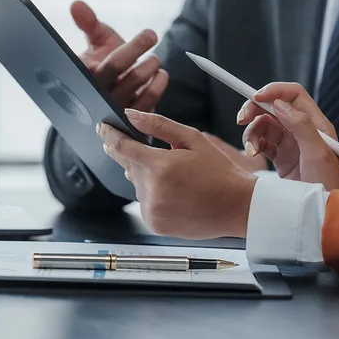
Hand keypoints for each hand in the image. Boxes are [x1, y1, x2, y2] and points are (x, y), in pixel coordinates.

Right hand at [71, 1, 168, 110]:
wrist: (105, 93)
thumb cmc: (102, 62)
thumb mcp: (96, 42)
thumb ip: (88, 23)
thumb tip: (76, 3)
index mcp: (87, 75)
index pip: (113, 63)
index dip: (134, 47)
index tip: (151, 34)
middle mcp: (99, 95)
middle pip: (128, 77)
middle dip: (145, 59)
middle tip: (153, 44)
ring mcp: (114, 110)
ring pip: (139, 91)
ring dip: (152, 71)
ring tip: (155, 61)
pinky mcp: (129, 121)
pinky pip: (148, 104)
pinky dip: (158, 86)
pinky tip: (161, 76)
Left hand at [97, 110, 257, 238]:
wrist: (236, 206)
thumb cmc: (219, 172)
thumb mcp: (193, 139)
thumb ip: (159, 125)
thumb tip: (132, 115)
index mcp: (160, 166)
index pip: (121, 146)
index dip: (108, 135)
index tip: (102, 128)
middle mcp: (152, 190)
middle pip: (128, 165)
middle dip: (136, 156)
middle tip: (156, 155)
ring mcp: (152, 209)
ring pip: (136, 184)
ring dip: (147, 176)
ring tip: (176, 177)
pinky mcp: (154, 223)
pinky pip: (144, 202)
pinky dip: (153, 194)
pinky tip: (175, 192)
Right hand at [237, 83, 338, 190]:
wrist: (323, 215)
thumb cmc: (329, 185)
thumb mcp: (318, 154)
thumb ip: (301, 126)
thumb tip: (280, 105)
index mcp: (316, 124)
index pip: (293, 95)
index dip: (274, 91)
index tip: (255, 97)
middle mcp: (302, 130)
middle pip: (273, 107)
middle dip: (255, 109)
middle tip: (242, 118)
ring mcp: (290, 143)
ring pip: (263, 125)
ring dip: (251, 133)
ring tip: (251, 150)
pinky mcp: (280, 157)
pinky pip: (261, 142)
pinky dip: (253, 145)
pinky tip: (253, 154)